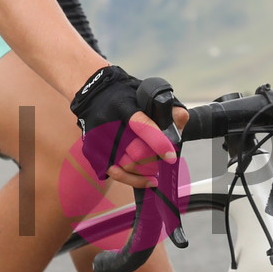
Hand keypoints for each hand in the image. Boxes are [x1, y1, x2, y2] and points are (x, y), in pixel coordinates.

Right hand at [71, 65, 185, 189]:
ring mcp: (98, 140)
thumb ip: (165, 105)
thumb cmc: (123, 94)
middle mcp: (107, 123)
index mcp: (122, 105)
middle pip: (136, 152)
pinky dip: (134, 180)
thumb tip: (181, 119)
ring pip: (127, 166)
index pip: (141, 125)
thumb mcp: (144, 91)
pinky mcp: (93, 152)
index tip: (170, 156)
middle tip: (163, 158)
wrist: (92, 93)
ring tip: (156, 168)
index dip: (158, 142)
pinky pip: (116, 174)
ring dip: (146, 170)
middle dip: (154, 159)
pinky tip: (147, 180)